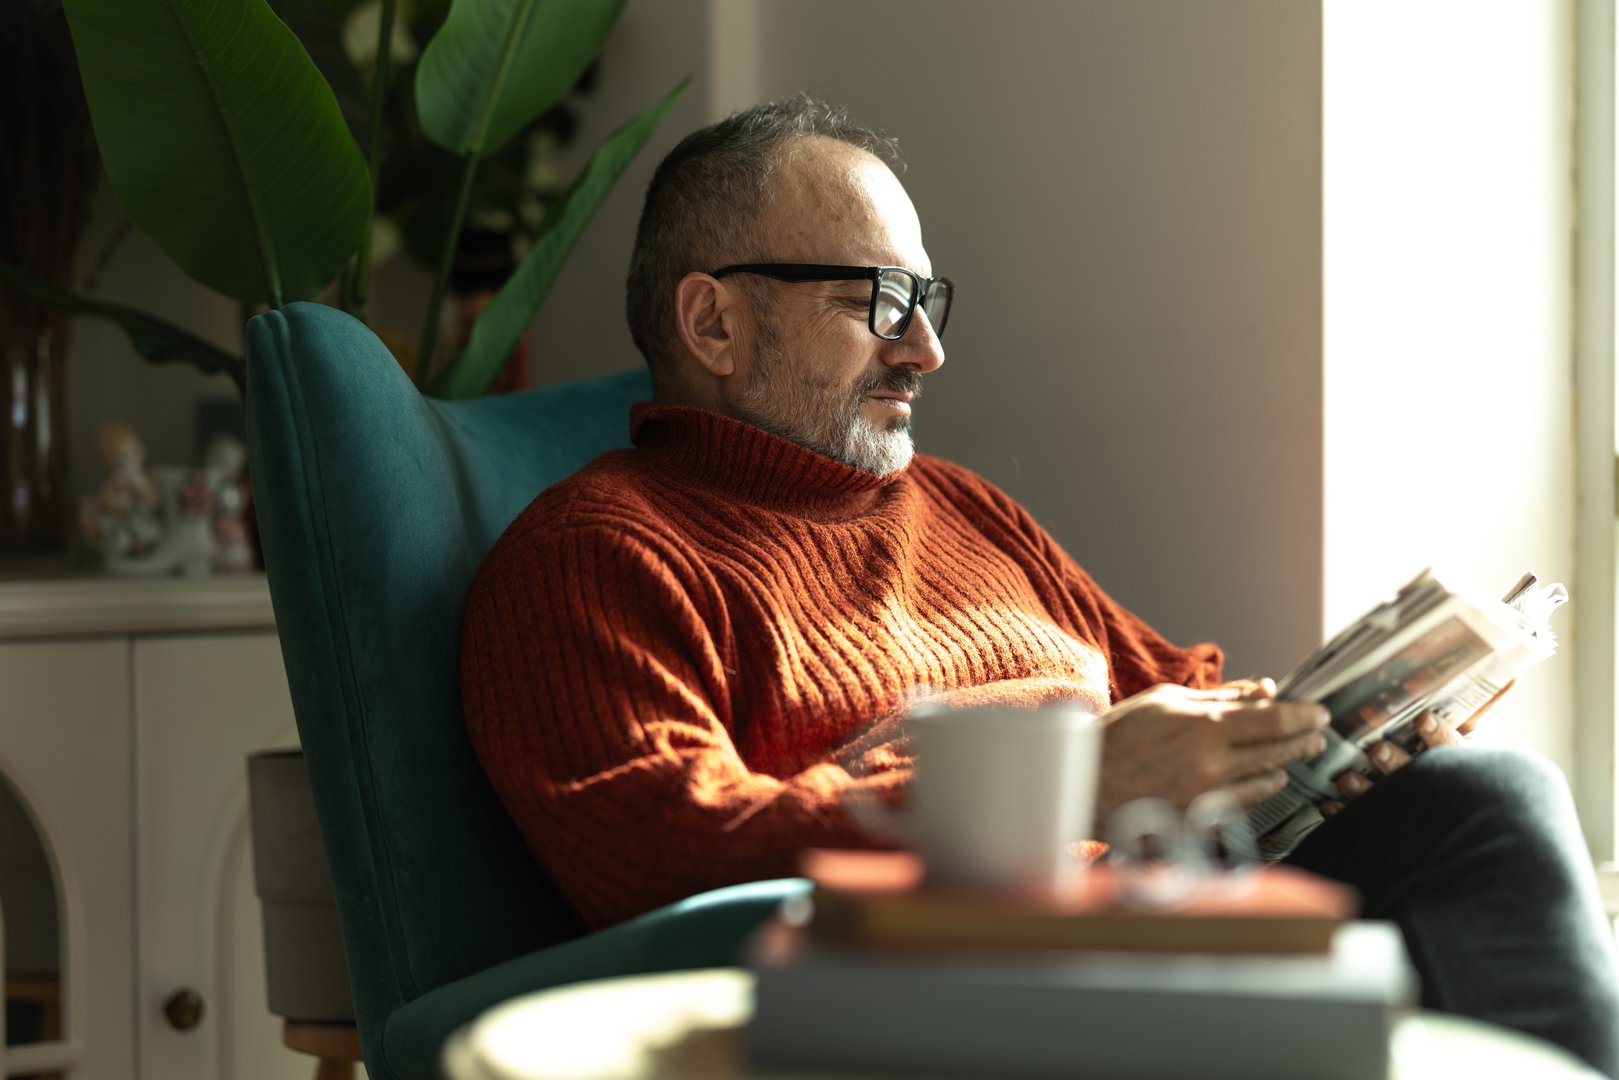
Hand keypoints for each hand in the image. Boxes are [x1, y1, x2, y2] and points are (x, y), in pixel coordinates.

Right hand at [1096, 681, 1329, 826]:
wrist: (1083, 782)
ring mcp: (1206, 797)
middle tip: (1317, 734)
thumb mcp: (1166, 701)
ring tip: (1290, 756)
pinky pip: (1245, 804)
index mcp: (1203, 725)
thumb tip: (1265, 690)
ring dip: (1283, 766)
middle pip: (1279, 751)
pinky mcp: (1199, 822)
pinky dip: (1259, 789)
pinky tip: (1264, 780)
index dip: (1304, 716)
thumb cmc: (1120, 734)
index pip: (1274, 720)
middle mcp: (1211, 763)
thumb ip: (1219, 696)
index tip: (1319, 713)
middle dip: (1304, 741)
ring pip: (1267, 781)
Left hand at [1318, 680, 1514, 815]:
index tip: (1422, 719)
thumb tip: (1512, 676)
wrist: (1455, 834)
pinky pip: (1361, 822)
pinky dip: (1342, 813)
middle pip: (1416, 777)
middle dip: (1396, 763)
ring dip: (1364, 790)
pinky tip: (1326, 803)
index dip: (1437, 735)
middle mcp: (1432, 788)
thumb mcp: (1465, 745)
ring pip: (1386, 801)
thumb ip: (1479, 712)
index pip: (1452, 748)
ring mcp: (1408, 811)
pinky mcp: (1384, 828)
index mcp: (1455, 764)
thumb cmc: (1456, 775)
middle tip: (1378, 750)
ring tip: (1346, 779)